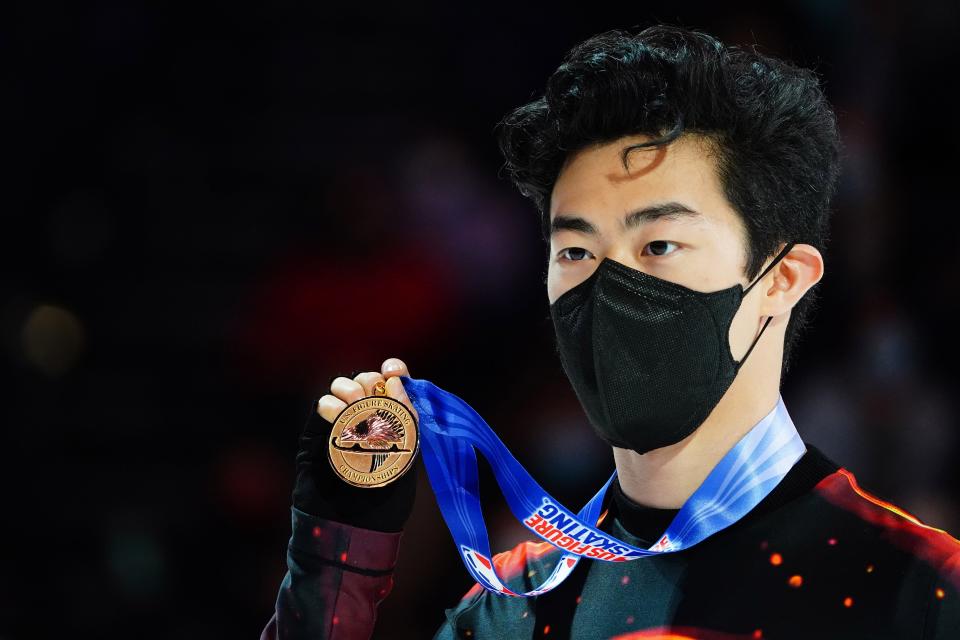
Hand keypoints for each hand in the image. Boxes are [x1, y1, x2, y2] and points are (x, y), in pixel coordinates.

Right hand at [292, 357, 418, 532]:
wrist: (352, 530)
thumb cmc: (384, 502)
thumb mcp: (406, 459)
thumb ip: (405, 422)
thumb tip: (396, 384)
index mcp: (395, 423)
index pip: (394, 383)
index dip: (395, 371)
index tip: (393, 371)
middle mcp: (369, 419)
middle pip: (367, 380)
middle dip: (370, 381)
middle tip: (372, 399)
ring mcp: (342, 425)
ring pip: (343, 386)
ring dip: (350, 391)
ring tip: (355, 411)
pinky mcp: (318, 435)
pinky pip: (322, 406)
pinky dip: (330, 406)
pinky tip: (337, 420)